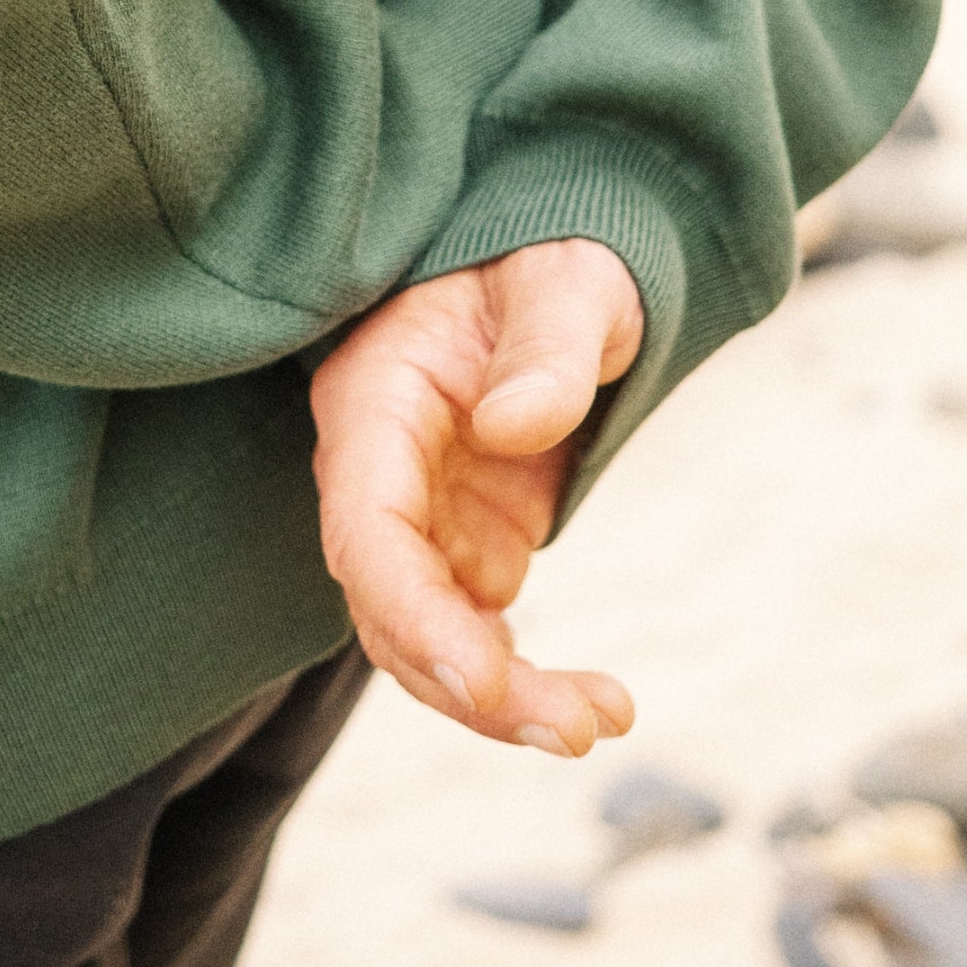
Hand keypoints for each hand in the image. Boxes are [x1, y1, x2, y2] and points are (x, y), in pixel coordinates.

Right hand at [308, 0, 642, 754]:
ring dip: (498, 697)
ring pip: (424, 637)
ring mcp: (421, 507)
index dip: (412, 616)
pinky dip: (521, 678)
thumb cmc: (565, 242)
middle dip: (468, 684)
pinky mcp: (467, 530)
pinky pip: (472, 628)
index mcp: (378, 400)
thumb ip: (551, 346)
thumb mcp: (573, 276)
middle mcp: (380, 467)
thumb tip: (516, 427)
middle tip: (581, 725)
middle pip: (387, 607)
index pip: (364, 531)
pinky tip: (596, 701)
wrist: (579, 241)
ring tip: (602, 721)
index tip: (488, 677)